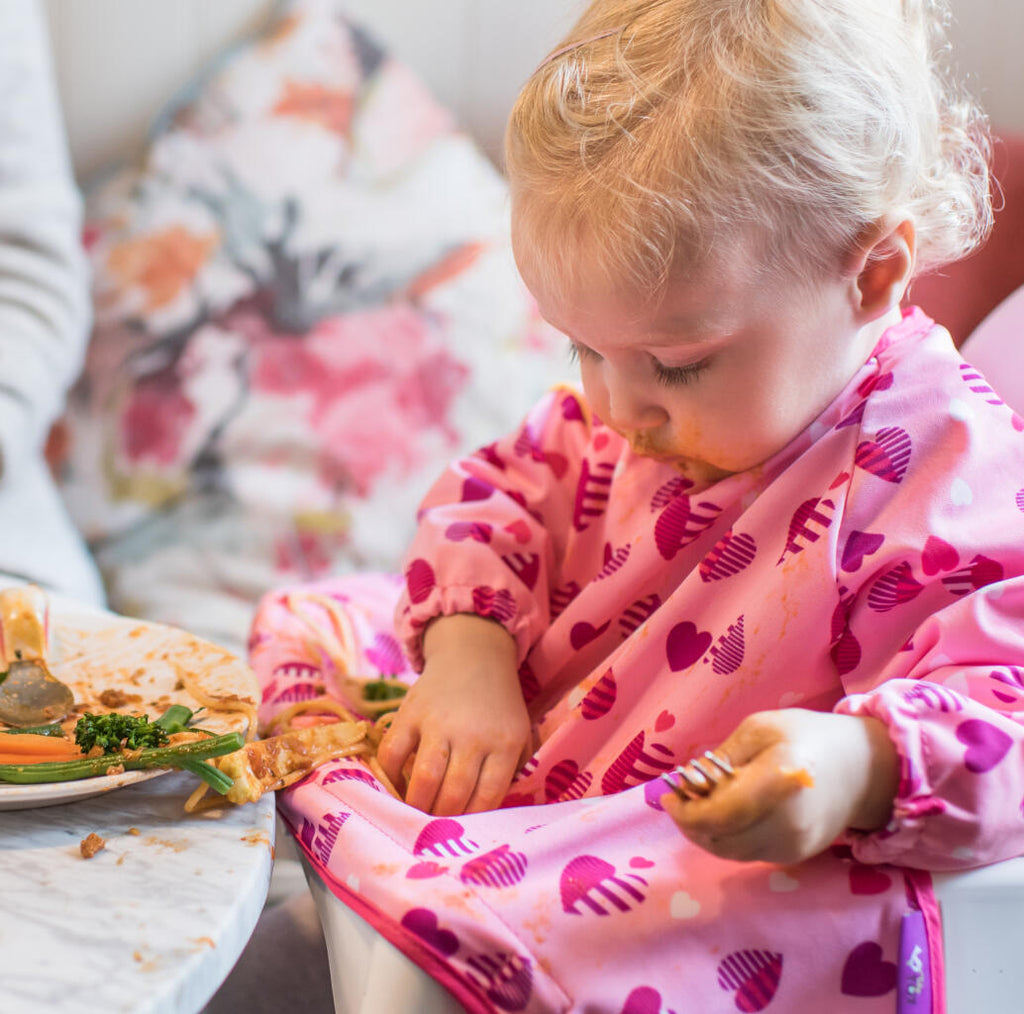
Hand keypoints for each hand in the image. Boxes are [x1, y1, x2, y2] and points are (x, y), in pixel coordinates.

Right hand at [377, 614, 531, 815]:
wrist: (472, 656)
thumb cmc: (498, 705)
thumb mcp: (520, 734)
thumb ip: (515, 770)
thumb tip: (495, 814)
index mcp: (503, 742)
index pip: (488, 797)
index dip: (474, 820)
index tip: (464, 831)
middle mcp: (472, 734)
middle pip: (455, 793)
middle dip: (443, 820)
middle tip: (436, 830)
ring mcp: (438, 722)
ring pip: (425, 778)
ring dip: (418, 805)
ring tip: (416, 815)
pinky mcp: (409, 712)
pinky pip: (393, 753)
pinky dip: (391, 776)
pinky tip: (397, 785)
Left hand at [660, 709, 898, 864]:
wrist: (861, 768)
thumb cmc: (805, 737)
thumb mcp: (759, 729)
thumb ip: (723, 759)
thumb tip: (688, 783)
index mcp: (779, 779)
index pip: (720, 814)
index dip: (686, 811)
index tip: (668, 795)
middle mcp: (788, 821)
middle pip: (720, 839)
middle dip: (690, 823)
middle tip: (677, 800)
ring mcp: (794, 844)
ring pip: (730, 851)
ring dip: (705, 832)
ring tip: (696, 805)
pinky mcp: (796, 855)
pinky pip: (747, 852)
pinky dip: (726, 837)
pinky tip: (722, 814)